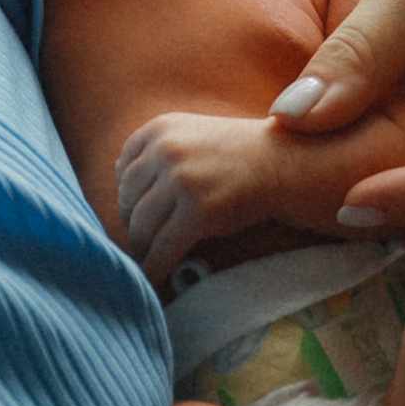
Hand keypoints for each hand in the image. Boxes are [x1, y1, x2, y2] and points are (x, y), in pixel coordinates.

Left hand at [114, 111, 279, 282]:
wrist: (286, 164)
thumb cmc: (240, 156)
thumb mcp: (193, 136)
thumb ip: (158, 150)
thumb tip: (118, 179)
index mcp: (161, 128)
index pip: (123, 169)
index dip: (128, 196)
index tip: (136, 213)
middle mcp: (166, 149)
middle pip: (128, 200)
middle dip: (134, 224)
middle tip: (145, 242)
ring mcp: (181, 180)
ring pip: (141, 226)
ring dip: (142, 248)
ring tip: (149, 259)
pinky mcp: (197, 212)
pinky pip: (162, 248)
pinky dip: (153, 267)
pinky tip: (153, 277)